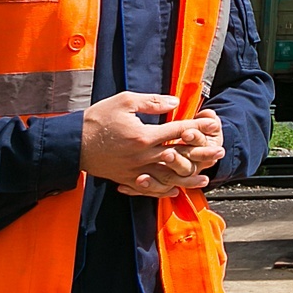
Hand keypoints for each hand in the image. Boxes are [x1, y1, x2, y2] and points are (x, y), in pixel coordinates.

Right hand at [80, 92, 207, 197]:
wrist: (73, 143)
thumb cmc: (98, 118)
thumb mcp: (125, 101)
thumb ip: (152, 102)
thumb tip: (175, 104)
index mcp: (144, 135)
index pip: (178, 131)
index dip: (198, 127)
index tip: (214, 125)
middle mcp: (143, 156)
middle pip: (179, 157)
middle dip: (201, 154)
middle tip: (220, 152)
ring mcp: (135, 170)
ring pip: (167, 177)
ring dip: (188, 177)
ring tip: (205, 178)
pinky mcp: (126, 179)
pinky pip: (149, 188)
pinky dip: (164, 190)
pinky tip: (175, 191)